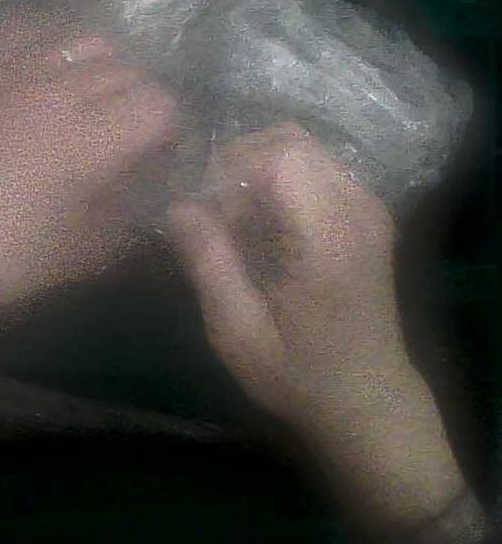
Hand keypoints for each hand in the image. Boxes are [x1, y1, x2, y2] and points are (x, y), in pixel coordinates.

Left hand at [0, 14, 175, 326]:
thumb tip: (147, 177)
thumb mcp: (85, 249)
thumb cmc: (1, 260)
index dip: (167, 130)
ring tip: (84, 100)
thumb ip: (129, 206)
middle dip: (136, 101)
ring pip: (82, 41)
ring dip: (98, 68)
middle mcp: (53, 91)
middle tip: (122, 134)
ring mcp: (8, 72)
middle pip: (126, 70)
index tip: (154, 155)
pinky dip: (46, 43)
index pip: (159, 103)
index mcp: (87, 140)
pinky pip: (23, 30)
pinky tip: (44, 69)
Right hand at [166, 123, 475, 543]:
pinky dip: (280, 189)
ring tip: (234, 231)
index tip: (200, 211)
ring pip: (304, 153)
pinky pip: (317, 175)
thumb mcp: (237, 329)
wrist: (367, 402)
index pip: (281, 156)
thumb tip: (175, 206)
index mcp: (329, 237)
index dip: (230, 169)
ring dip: (258, 178)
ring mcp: (369, 211)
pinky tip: (261, 236)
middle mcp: (359, 211)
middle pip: (293, 142)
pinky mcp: (367, 219)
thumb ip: (208, 260)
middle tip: (211, 216)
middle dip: (240, 165)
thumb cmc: (297, 374)